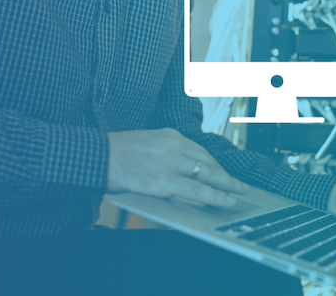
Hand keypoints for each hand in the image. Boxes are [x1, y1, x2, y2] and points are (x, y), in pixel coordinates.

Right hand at [106, 128, 248, 206]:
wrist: (97, 155)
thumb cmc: (114, 152)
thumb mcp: (144, 145)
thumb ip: (162, 154)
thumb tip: (174, 171)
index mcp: (169, 135)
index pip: (198, 150)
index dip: (212, 163)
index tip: (221, 170)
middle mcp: (175, 146)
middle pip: (208, 160)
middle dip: (225, 173)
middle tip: (239, 183)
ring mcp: (172, 163)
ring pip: (208, 174)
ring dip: (227, 184)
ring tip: (239, 192)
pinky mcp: (166, 181)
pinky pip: (198, 190)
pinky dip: (216, 196)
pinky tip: (227, 200)